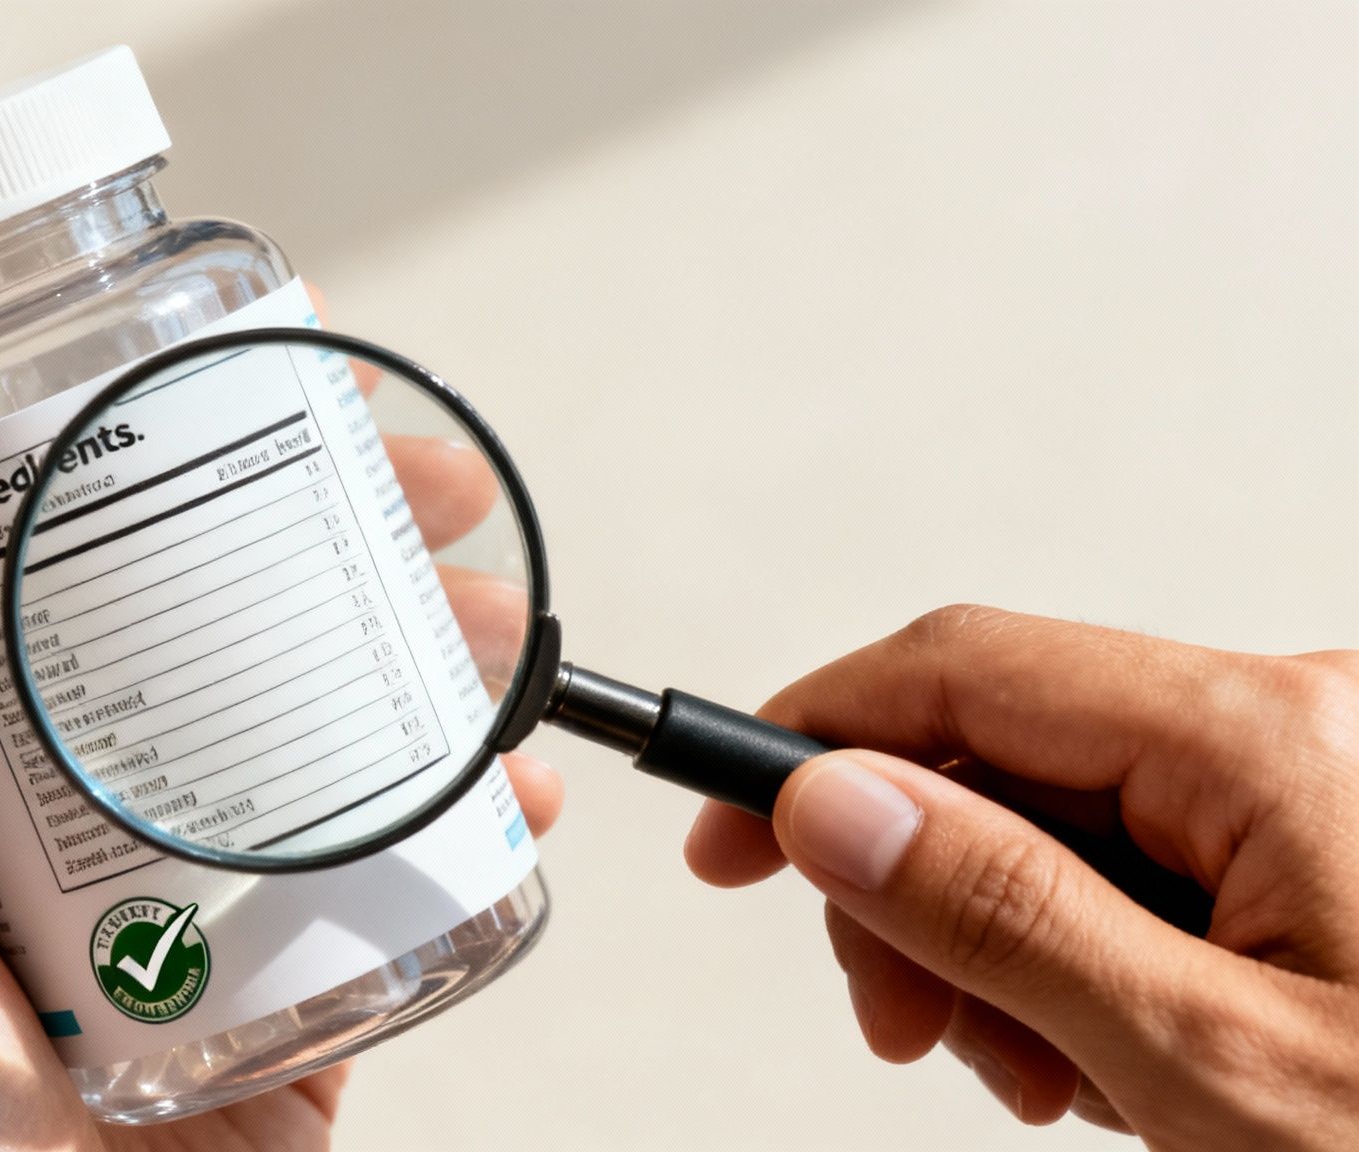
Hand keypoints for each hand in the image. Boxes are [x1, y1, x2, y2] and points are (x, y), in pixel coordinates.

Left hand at [0, 459, 560, 1150]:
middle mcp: (82, 830)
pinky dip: (469, 820)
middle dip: (339, 543)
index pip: (54, 578)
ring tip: (500, 627)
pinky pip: (390, 876)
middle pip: (218, 637)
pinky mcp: (293, 992)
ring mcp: (196, 909)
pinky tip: (516, 782)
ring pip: (323, 736)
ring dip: (429, 662)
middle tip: (429, 490)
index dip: (156, 463)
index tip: (251, 384)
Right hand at [685, 606, 1358, 1147]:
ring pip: (1058, 811)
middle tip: (898, 1020)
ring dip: (994, 935)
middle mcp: (1294, 723)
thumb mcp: (1206, 1064)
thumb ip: (1005, 915)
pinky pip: (1138, 856)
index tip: (727, 830)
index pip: (964, 671)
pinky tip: (1099, 1046)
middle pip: (1004, 745)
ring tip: (1036, 1070)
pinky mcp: (1314, 843)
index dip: (814, 741)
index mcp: (1268, 739)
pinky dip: (1075, 947)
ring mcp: (1310, 781)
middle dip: (913, 882)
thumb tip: (834, 801)